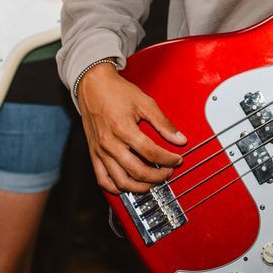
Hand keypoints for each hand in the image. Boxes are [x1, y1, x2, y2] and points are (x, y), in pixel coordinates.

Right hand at [76, 62, 186, 193]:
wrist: (93, 85)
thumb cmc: (117, 91)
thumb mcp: (144, 102)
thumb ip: (163, 123)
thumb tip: (180, 139)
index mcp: (124, 129)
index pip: (151, 153)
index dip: (168, 159)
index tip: (177, 159)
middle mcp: (110, 143)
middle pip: (137, 171)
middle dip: (158, 176)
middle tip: (168, 173)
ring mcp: (100, 151)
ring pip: (120, 181)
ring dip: (139, 187)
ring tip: (152, 183)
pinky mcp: (93, 154)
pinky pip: (103, 179)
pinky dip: (116, 188)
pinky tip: (128, 186)